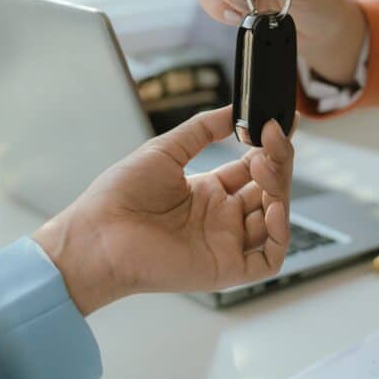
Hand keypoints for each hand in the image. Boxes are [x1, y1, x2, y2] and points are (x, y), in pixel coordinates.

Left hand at [32, 106, 293, 314]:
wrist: (97, 235)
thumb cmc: (120, 196)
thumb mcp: (165, 150)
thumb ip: (202, 129)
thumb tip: (234, 109)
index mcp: (208, 192)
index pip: (253, 170)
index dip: (269, 150)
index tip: (275, 126)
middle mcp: (221, 218)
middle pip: (269, 192)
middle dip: (278, 164)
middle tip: (272, 141)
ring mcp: (226, 244)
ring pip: (274, 221)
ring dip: (280, 192)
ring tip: (266, 167)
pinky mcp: (226, 269)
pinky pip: (269, 259)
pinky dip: (281, 235)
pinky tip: (272, 207)